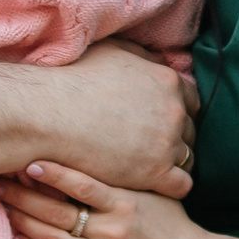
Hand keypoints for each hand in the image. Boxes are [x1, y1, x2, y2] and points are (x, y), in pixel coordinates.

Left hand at [0, 161, 238, 238]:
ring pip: (49, 237)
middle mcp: (111, 231)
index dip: (52, 173)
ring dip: (21, 219)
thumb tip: (88, 145)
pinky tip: (17, 236)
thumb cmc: (168, 218)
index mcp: (125, 204)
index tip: (27, 161)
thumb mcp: (150, 190)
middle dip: (21, 195)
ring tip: (1, 203)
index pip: (82, 186)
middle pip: (56, 212)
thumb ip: (121, 174)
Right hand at [45, 42, 198, 196]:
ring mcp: (166, 143)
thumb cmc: (72, 81)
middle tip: (151, 147)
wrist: (47, 115)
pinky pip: (181, 185)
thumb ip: (141, 55)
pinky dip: (171, 186)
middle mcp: (174, 111)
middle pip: (189, 130)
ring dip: (172, 163)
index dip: (176, 111)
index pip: (190, 101)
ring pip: (187, 159)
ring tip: (149, 168)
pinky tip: (153, 185)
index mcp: (167, 81)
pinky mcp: (155, 172)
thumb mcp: (112, 51)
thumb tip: (156, 59)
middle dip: (174, 138)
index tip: (160, 121)